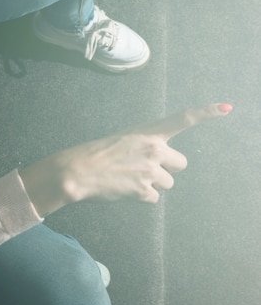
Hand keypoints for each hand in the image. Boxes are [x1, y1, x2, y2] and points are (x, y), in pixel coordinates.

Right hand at [20, 103, 232, 215]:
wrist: (76, 171)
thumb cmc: (95, 155)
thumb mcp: (122, 141)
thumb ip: (144, 147)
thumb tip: (158, 166)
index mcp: (147, 133)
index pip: (182, 119)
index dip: (206, 112)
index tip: (227, 107)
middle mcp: (154, 149)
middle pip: (180, 164)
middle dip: (167, 169)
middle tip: (144, 170)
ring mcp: (151, 170)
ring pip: (167, 183)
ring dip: (152, 184)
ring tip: (128, 179)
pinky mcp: (145, 190)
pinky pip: (153, 198)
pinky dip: (141, 197)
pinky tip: (124, 189)